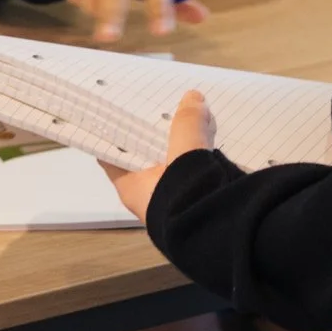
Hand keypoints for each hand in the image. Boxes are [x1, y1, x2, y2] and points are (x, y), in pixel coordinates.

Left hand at [101, 89, 216, 223]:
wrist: (219, 232)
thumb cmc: (185, 195)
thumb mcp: (184, 151)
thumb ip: (187, 123)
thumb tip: (192, 97)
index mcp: (131, 187)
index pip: (112, 154)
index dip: (114, 131)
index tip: (120, 108)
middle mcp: (146, 197)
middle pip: (142, 157)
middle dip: (151, 134)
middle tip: (159, 105)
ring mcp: (169, 202)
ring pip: (167, 166)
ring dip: (176, 147)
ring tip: (186, 117)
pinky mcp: (192, 205)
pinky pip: (189, 176)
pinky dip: (195, 160)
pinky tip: (207, 141)